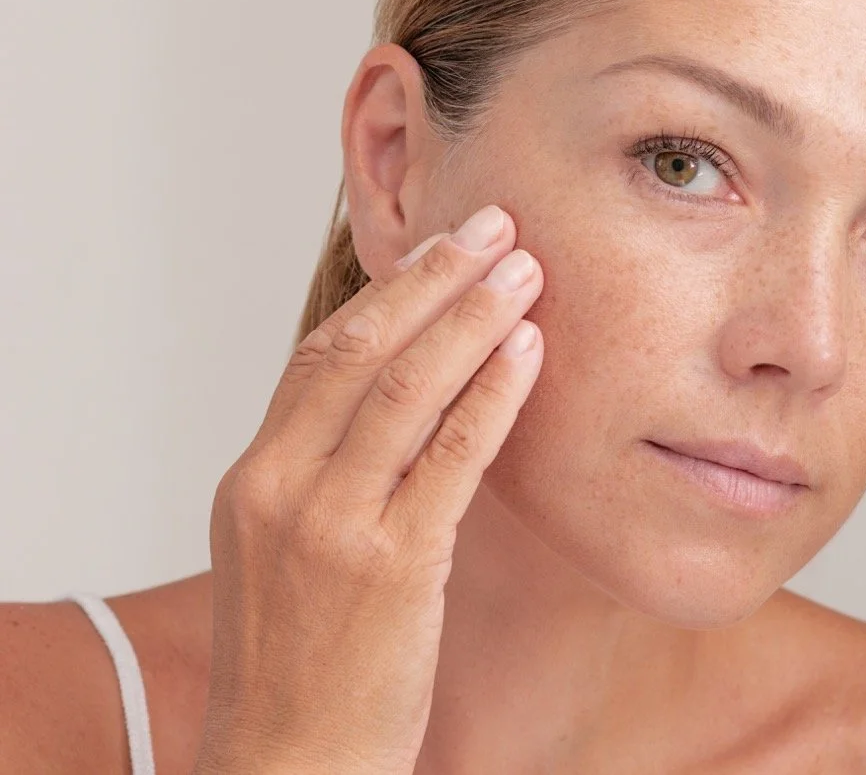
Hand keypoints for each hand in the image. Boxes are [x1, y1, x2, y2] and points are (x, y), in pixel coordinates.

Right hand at [192, 204, 543, 773]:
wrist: (289, 761)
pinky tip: (528, 353)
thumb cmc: (302, 660)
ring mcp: (332, 525)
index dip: (388, 293)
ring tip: (524, 269)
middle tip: (493, 225)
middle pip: (360, 351)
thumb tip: (399, 402)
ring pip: (404, 390)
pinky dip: (491, 396)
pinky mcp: (391, 567)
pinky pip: (450, 458)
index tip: (441, 249)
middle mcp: (282, 487)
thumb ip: (328, 474)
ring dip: (470, 319)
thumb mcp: (289, 550)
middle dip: (433, 280)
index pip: (323, 355)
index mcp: (255, 476)